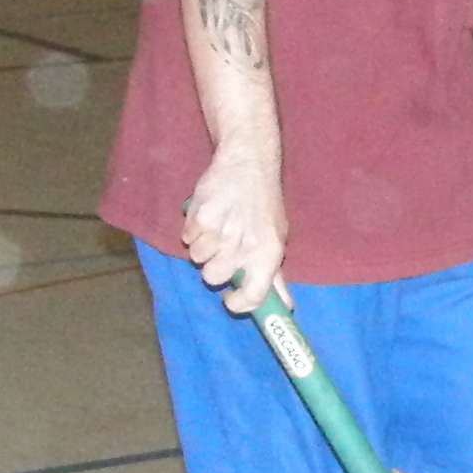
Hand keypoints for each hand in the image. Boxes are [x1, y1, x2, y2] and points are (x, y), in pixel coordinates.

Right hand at [181, 148, 286, 314]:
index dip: (238, 304)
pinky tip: (208, 215)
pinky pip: (187, 238)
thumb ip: (275, 276)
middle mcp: (247, 245)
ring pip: (197, 258)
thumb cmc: (263, 205)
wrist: (249, 164)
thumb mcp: (276, 239)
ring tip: (217, 227)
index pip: (254, 296)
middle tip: (223, 248)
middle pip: (213, 278)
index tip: (230, 298)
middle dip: (214, 266)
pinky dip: (193, 230)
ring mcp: (222, 231)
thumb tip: (284, 307)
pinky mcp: (201, 216)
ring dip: (203, 246)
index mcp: (269, 253)